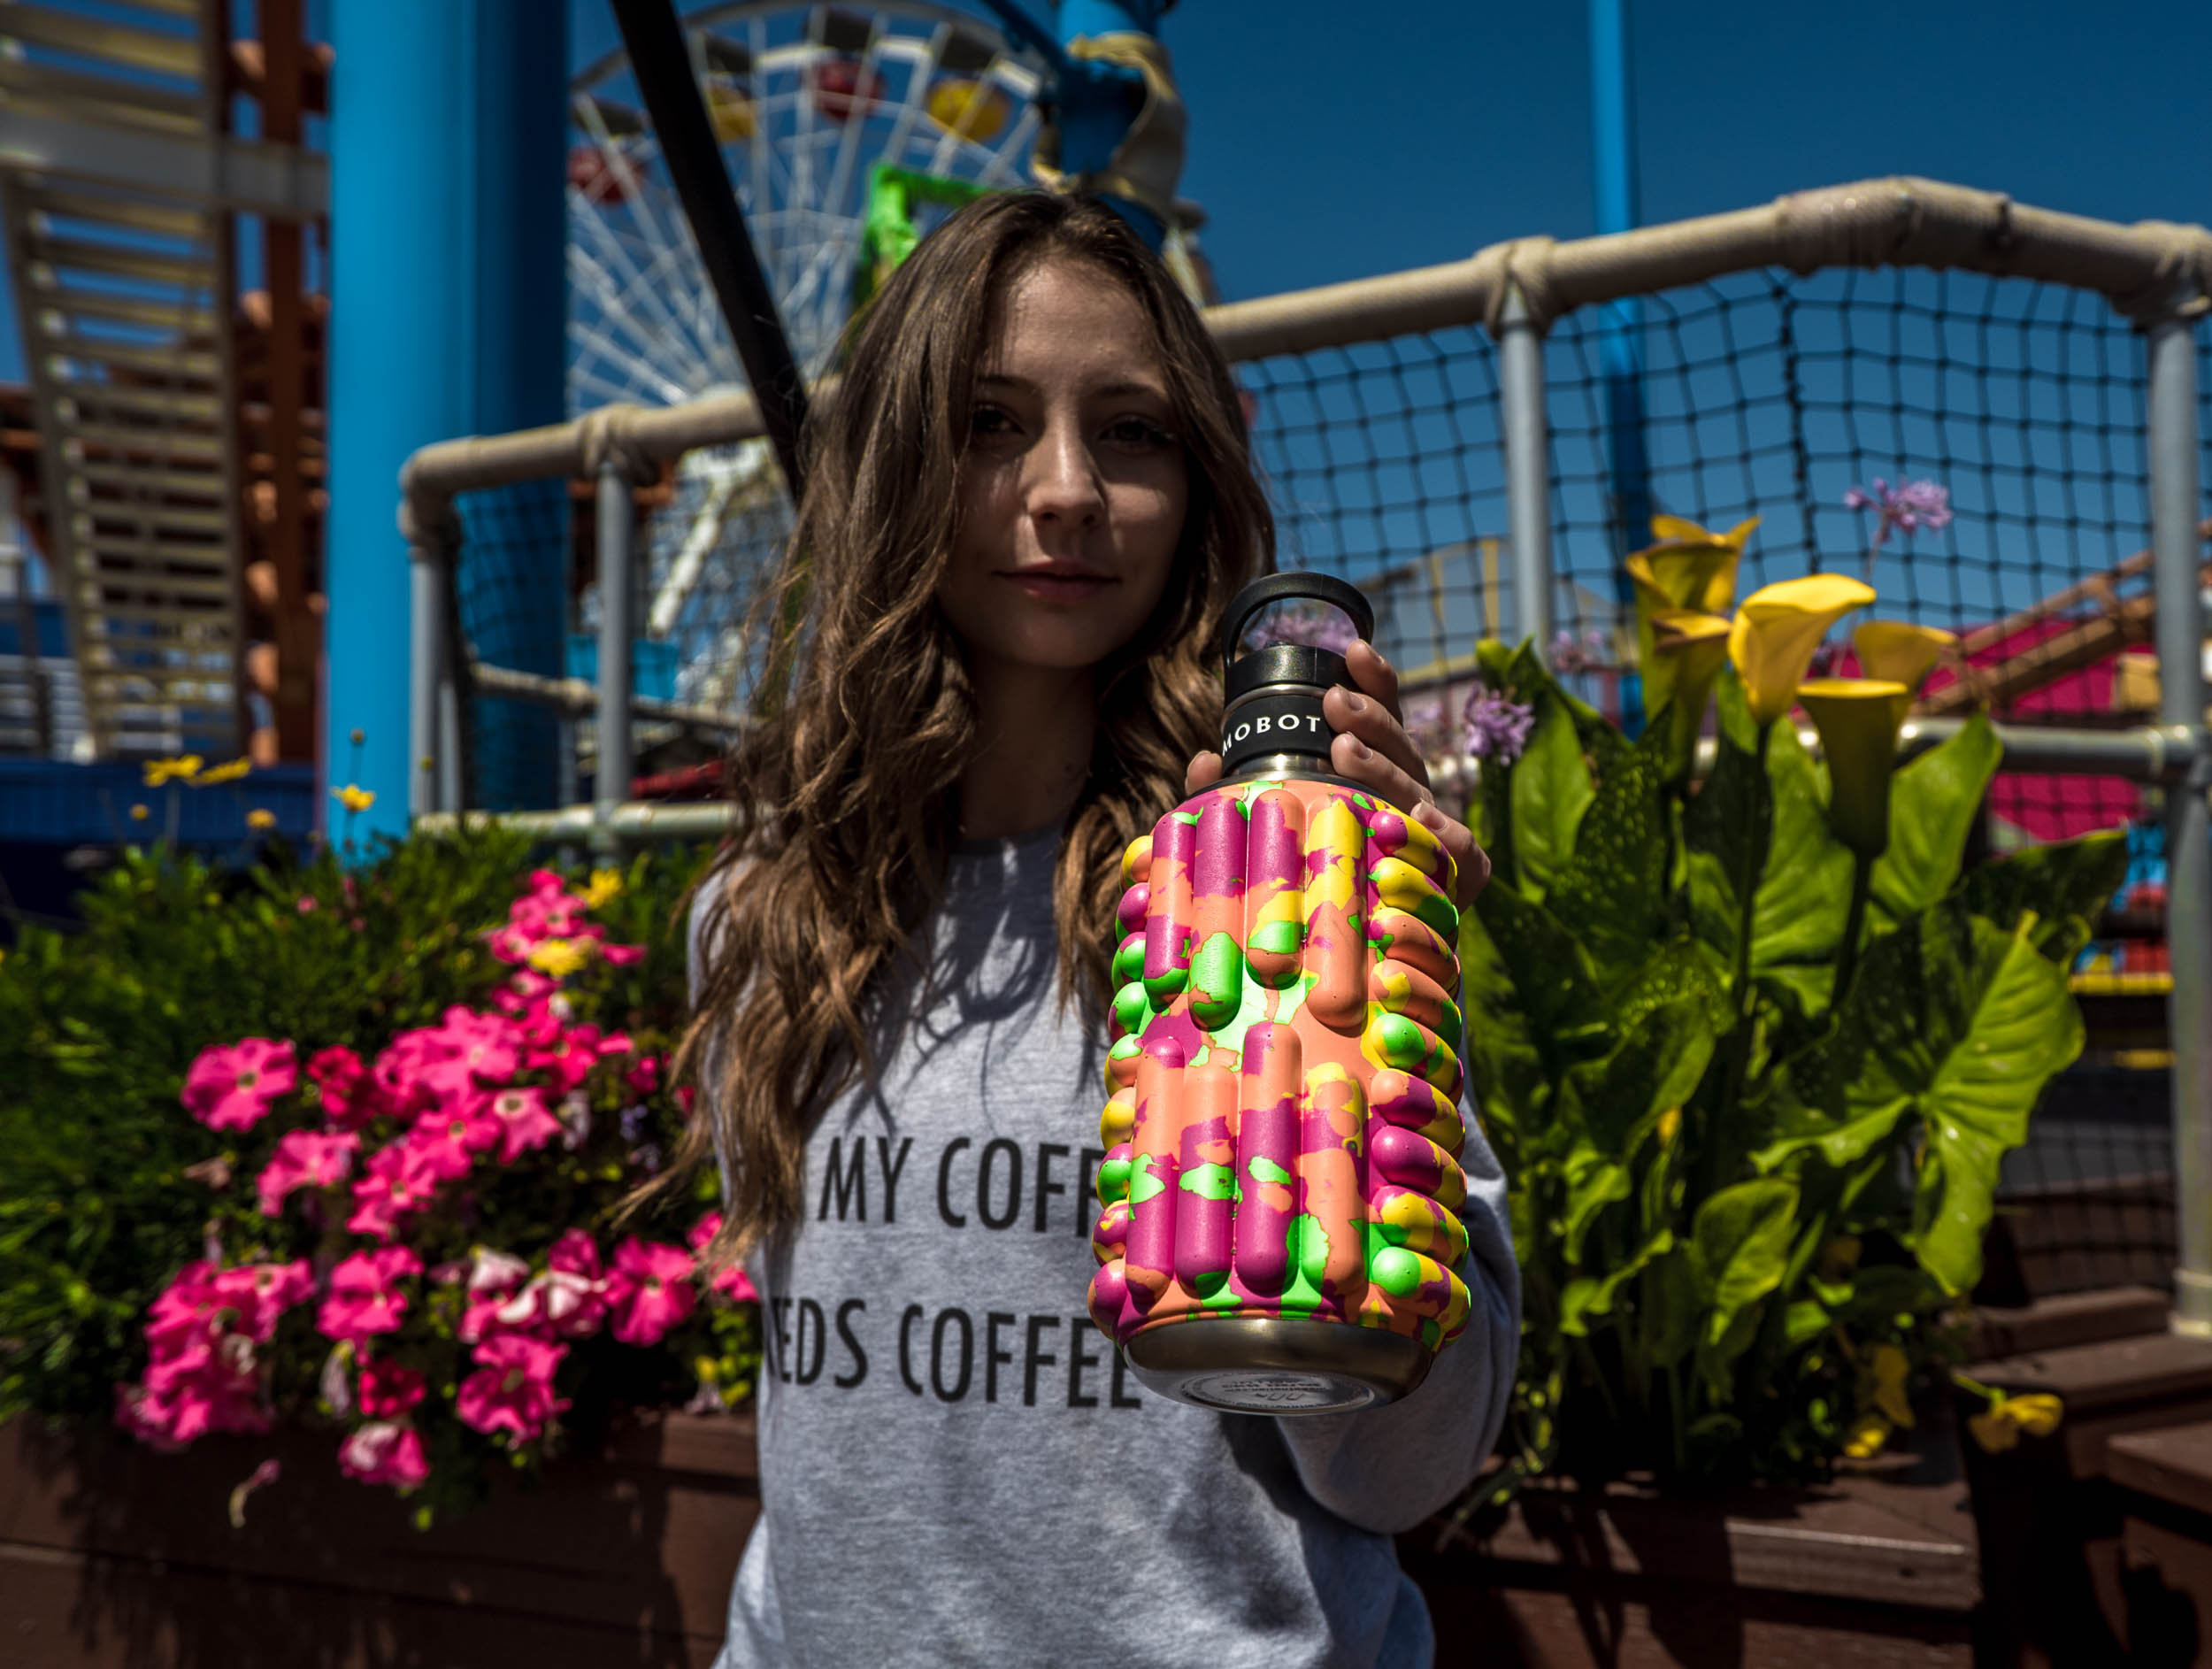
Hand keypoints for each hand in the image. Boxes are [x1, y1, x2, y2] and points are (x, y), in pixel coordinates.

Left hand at [1185, 639, 1490, 909]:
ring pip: (1419, 788)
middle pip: (1399, 745)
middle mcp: (1408, 795)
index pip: (1381, 716)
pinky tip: (1421, 817)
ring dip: (1384, 766)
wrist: (1362, 951)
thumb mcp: (1274, 826)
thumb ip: (1243, 792)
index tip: (1353, 651)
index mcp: (1375, 773)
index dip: (1373, 681)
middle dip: (1369, 718)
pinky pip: (1464, 853)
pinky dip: (1448, 833)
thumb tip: (1205, 762)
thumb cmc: (1313, 877)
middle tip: (1334, 705)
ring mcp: (1432, 834)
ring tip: (1347, 751)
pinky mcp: (1454, 878)